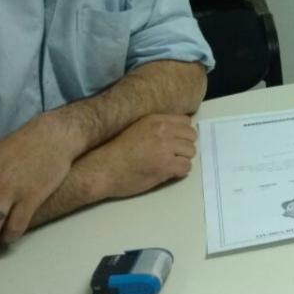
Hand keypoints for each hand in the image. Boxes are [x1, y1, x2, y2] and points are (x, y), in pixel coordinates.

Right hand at [76, 114, 196, 199]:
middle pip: (191, 136)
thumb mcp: (137, 129)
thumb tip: (177, 133)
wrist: (102, 169)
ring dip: (182, 159)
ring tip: (168, 164)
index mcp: (155, 120)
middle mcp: (163, 131)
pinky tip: (167, 173)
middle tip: (173, 155)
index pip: (186, 121)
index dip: (183, 133)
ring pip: (191, 152)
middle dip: (184, 146)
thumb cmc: (116, 152)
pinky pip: (186, 167)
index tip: (176, 141)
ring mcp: (165, 148)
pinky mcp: (165, 166)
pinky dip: (179, 172)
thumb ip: (157, 128)